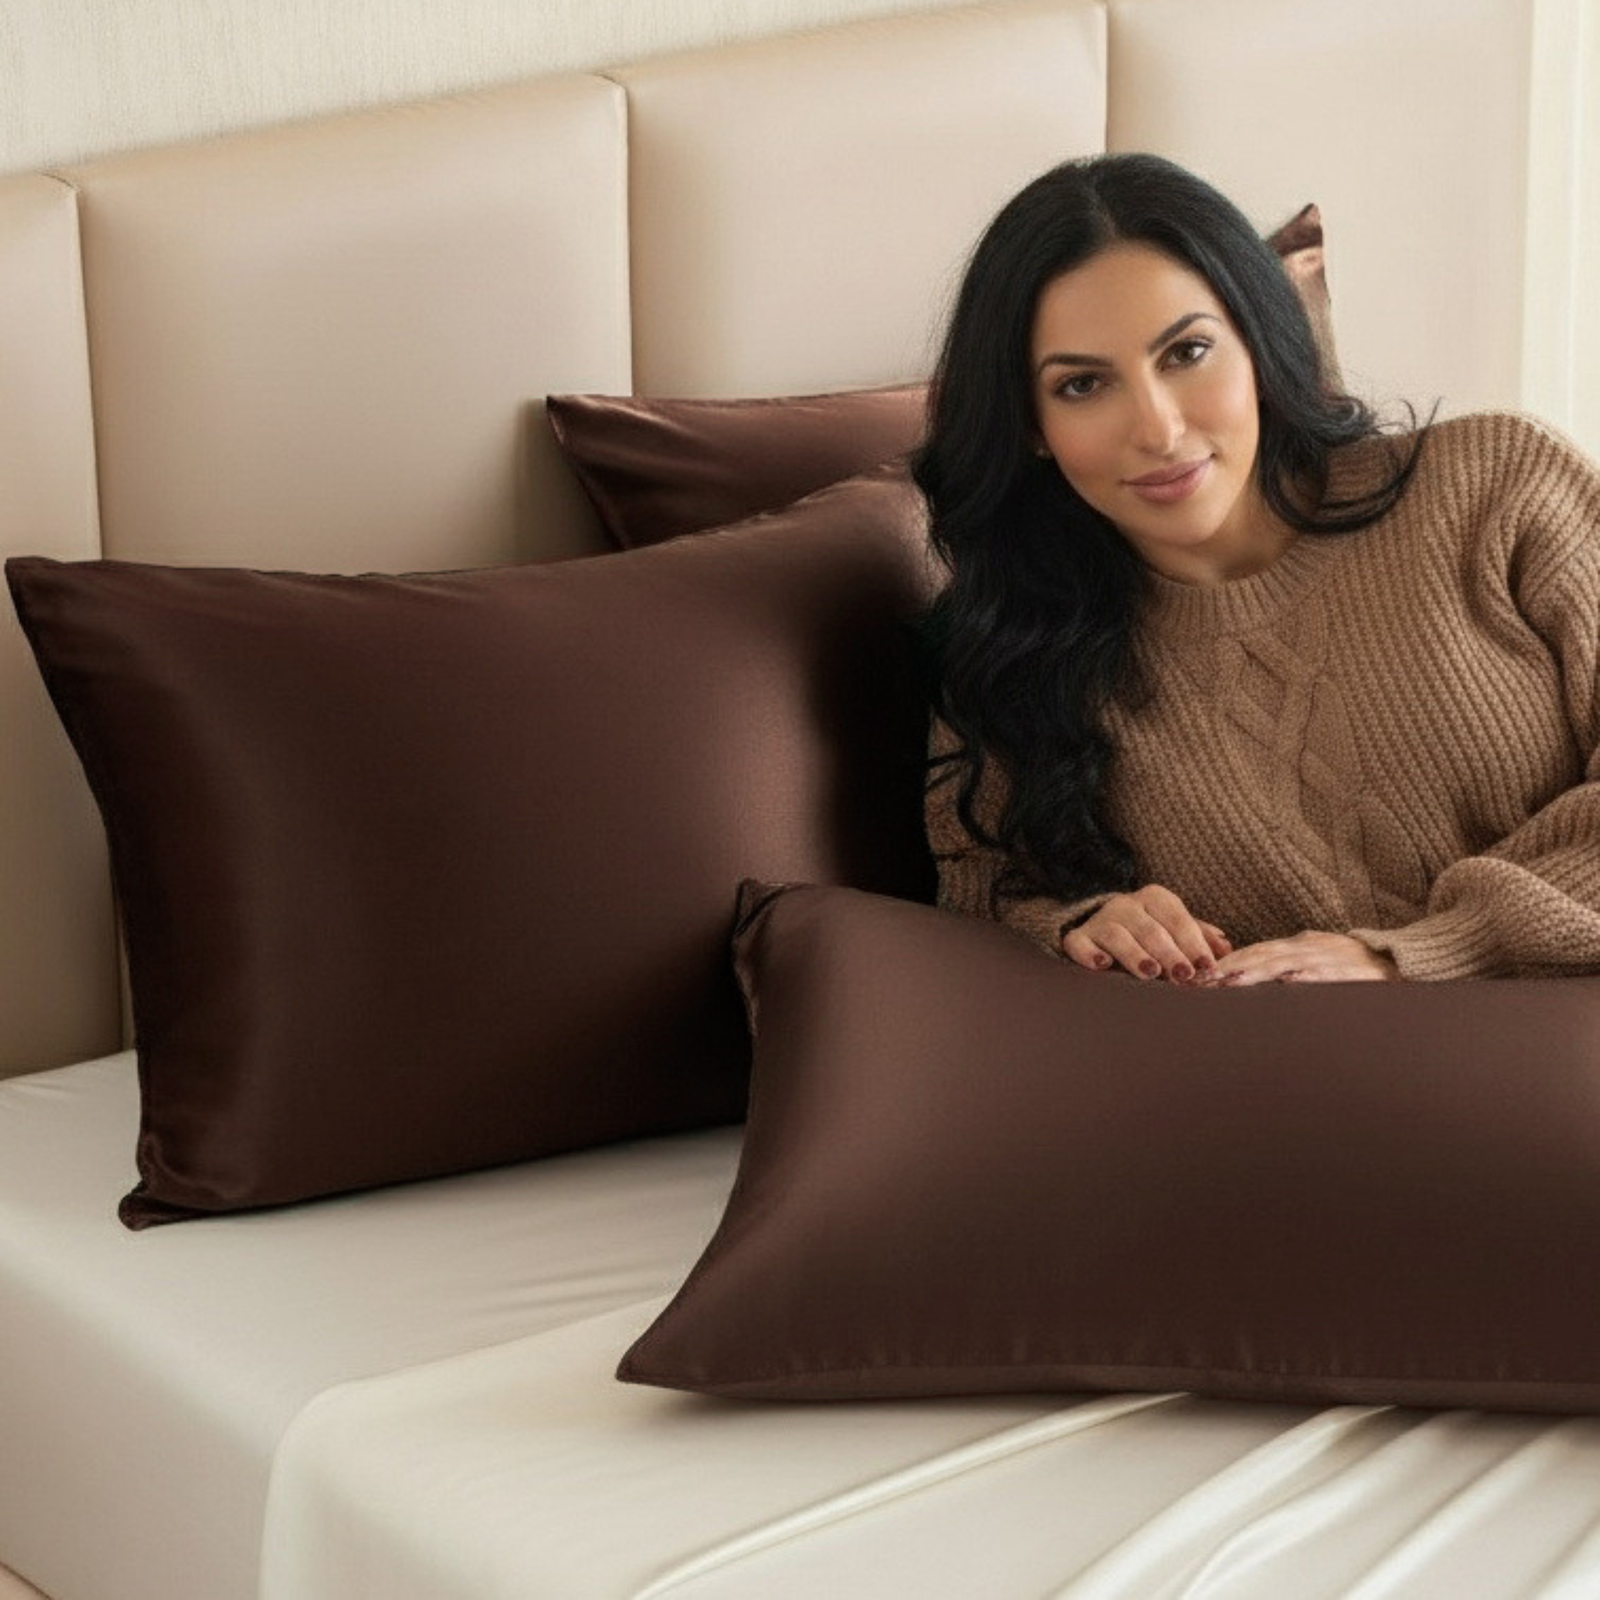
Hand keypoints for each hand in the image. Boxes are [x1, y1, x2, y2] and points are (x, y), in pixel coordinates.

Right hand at [1062, 884, 1230, 982]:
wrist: (1105, 929)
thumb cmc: (1151, 934)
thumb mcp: (1176, 930)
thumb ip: (1199, 938)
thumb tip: (1226, 950)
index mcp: (1155, 899)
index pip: (1177, 919)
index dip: (1193, 943)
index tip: (1207, 966)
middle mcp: (1126, 904)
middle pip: (1150, 928)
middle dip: (1169, 953)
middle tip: (1184, 976)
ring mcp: (1100, 920)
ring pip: (1116, 934)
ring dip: (1135, 954)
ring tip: (1150, 973)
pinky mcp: (1078, 937)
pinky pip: (1078, 942)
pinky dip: (1089, 953)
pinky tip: (1102, 966)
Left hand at [1207, 930, 1398, 985]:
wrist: (1402, 959)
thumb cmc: (1354, 966)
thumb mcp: (1315, 961)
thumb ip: (1286, 966)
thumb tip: (1252, 980)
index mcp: (1297, 945)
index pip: (1254, 951)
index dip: (1226, 961)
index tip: (1199, 974)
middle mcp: (1307, 947)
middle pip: (1261, 955)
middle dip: (1230, 967)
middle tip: (1202, 980)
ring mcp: (1327, 957)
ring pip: (1285, 962)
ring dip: (1255, 971)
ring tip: (1230, 980)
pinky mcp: (1349, 971)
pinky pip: (1324, 973)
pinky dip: (1305, 976)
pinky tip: (1288, 981)